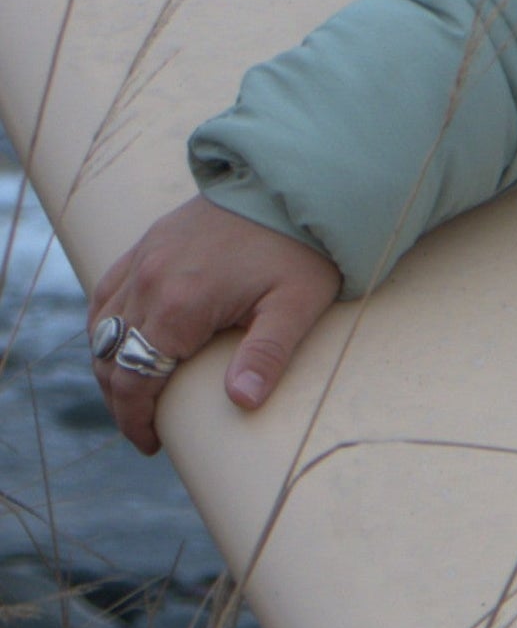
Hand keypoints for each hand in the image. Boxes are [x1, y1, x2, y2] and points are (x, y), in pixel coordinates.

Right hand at [86, 199, 340, 455]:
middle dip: (121, 399)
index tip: (150, 445)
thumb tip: (242, 403)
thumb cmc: (302, 247)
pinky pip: (108, 290)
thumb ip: (267, 355)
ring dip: (111, 364)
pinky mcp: (149, 242)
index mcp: (180, 304)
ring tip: (134, 393)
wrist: (293, 182)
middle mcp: (149, 280)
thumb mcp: (297, 305)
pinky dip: (107, 323)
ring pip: (103, 325)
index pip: (136, 377)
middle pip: (112, 357)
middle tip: (143, 429)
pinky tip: (121, 341)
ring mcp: (143, 257)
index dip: (135, 418)